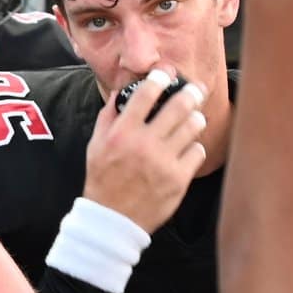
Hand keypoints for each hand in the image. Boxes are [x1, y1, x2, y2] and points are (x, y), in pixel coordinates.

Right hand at [83, 68, 207, 232]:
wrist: (112, 219)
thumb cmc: (103, 180)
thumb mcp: (95, 146)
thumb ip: (107, 117)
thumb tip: (119, 93)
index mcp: (121, 134)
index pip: (145, 95)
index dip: (159, 78)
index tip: (165, 73)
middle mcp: (144, 144)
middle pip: (179, 105)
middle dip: (190, 92)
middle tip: (194, 90)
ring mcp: (164, 161)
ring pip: (194, 126)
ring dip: (195, 119)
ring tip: (192, 119)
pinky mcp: (179, 178)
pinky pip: (198, 151)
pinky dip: (193, 149)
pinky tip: (185, 151)